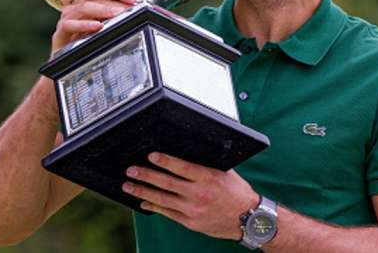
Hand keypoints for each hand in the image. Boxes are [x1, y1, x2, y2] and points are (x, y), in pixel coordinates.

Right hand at [51, 0, 135, 53]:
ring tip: (117, 14)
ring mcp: (67, 19)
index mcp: (87, 2)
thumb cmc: (86, 46)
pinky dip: (84, 25)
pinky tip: (97, 26)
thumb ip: (115, 19)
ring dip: (103, 9)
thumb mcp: (103, 30)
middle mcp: (77, 7)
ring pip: (84, 7)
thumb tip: (133, 13)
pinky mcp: (59, 34)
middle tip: (129, 6)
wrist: (66, 69)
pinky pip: (70, 25)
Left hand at [123, 152, 259, 239]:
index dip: (164, 161)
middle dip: (146, 176)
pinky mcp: (191, 222)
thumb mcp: (226, 173)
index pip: (181, 167)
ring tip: (128, 185)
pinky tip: (143, 202)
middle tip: (131, 170)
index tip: (150, 155)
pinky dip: (154, 207)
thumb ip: (207, 165)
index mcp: (209, 178)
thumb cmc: (238, 193)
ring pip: (163, 199)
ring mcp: (193, 210)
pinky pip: (168, 213)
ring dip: (143, 191)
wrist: (249, 220)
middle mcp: (199, 194)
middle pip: (167, 183)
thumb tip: (188, 153)